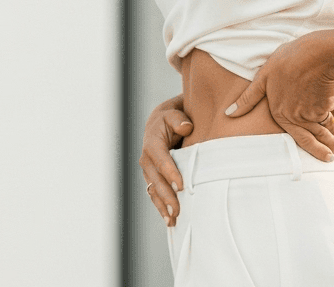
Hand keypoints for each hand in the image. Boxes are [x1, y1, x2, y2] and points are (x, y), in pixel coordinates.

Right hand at [139, 96, 193, 227]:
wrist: (164, 122)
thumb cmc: (173, 117)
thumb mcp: (175, 112)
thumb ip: (179, 119)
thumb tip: (186, 126)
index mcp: (152, 142)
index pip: (160, 159)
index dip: (170, 172)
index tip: (181, 185)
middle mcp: (147, 158)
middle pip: (156, 179)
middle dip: (166, 196)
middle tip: (178, 209)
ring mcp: (149, 171)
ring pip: (154, 190)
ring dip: (162, 206)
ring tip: (173, 220)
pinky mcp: (153, 178)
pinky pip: (155, 194)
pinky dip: (161, 207)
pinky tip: (170, 221)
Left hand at [225, 35, 333, 161]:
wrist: (316, 55)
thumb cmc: (288, 61)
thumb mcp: (263, 76)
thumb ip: (248, 98)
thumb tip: (228, 113)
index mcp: (280, 113)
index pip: (293, 136)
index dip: (302, 145)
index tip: (310, 152)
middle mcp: (297, 118)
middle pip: (311, 139)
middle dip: (323, 150)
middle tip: (332, 158)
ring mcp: (313, 114)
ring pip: (323, 131)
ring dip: (331, 140)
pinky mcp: (327, 106)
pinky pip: (331, 119)